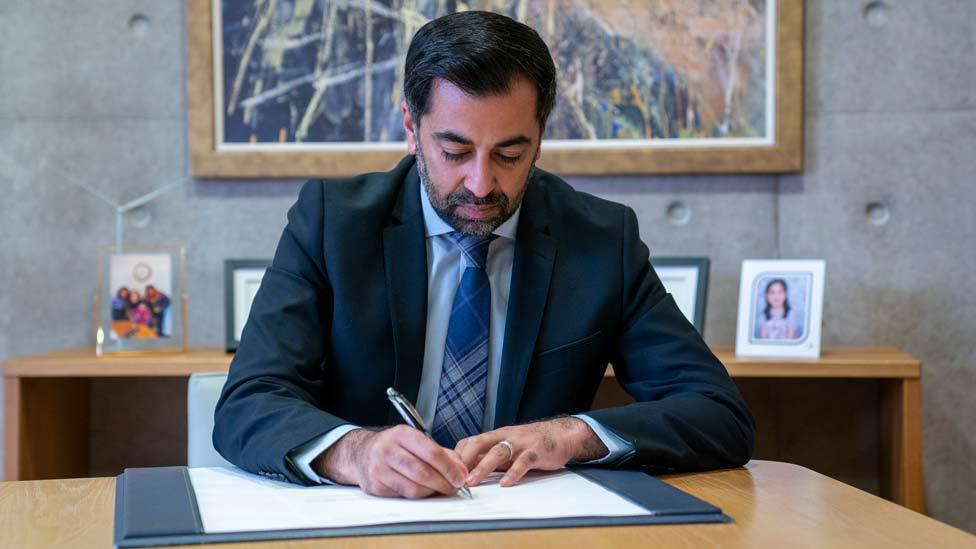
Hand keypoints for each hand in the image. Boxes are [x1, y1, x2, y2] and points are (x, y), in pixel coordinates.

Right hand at [313, 426, 467, 498]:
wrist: (361, 453)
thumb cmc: (393, 446)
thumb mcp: (414, 440)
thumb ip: (440, 452)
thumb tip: (461, 469)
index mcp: (401, 434)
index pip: (431, 452)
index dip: (449, 467)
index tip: (461, 476)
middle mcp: (388, 450)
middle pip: (422, 472)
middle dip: (443, 483)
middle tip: (454, 487)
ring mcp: (379, 469)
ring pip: (413, 487)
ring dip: (432, 492)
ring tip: (441, 489)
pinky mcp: (375, 486)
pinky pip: (402, 495)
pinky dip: (418, 496)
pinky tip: (424, 491)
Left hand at [456, 417, 607, 487]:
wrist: (562, 434)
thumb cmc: (532, 443)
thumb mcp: (508, 447)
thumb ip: (490, 456)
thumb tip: (466, 470)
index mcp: (496, 436)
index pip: (470, 441)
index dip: (457, 455)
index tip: (445, 470)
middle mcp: (505, 436)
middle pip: (479, 443)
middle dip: (464, 459)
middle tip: (453, 476)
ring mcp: (521, 443)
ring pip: (498, 452)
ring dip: (483, 467)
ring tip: (472, 481)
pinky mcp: (536, 451)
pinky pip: (523, 461)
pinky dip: (513, 473)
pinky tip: (506, 483)